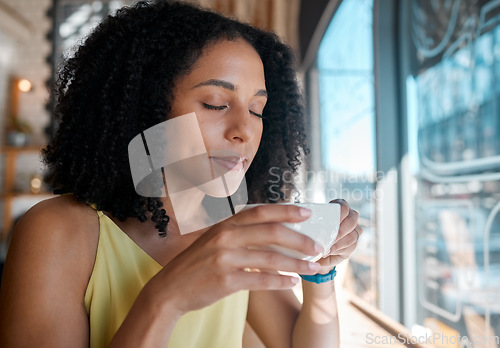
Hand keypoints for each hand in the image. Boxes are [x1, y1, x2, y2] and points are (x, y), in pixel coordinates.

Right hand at [148, 205, 322, 314]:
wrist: (169, 289)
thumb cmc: (196, 265)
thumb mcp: (213, 241)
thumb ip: (238, 235)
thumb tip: (271, 233)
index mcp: (225, 225)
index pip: (261, 212)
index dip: (286, 210)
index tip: (307, 213)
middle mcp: (225, 237)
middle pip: (271, 233)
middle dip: (299, 239)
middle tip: (318, 246)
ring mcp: (225, 259)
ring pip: (271, 258)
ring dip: (296, 263)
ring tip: (313, 267)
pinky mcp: (226, 281)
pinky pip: (261, 280)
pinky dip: (280, 281)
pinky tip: (292, 282)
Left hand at [316, 199, 361, 273]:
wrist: (316, 250)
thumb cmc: (312, 233)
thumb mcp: (310, 224)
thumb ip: (310, 220)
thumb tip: (303, 218)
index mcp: (340, 208)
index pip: (343, 207)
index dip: (339, 213)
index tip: (330, 221)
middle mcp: (350, 217)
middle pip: (351, 221)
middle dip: (340, 230)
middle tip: (328, 238)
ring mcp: (354, 231)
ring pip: (352, 235)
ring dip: (338, 242)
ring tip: (326, 248)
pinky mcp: (353, 244)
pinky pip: (351, 246)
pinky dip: (338, 249)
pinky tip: (329, 252)